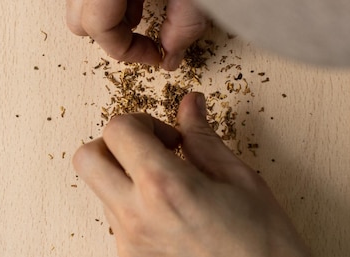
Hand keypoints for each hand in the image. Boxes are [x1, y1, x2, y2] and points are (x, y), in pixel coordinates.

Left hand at [73, 92, 310, 256]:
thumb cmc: (263, 244)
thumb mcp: (238, 178)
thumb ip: (202, 138)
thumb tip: (190, 105)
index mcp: (164, 186)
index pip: (116, 129)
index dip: (142, 121)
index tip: (168, 135)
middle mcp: (136, 216)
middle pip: (87, 158)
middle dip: (114, 144)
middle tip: (149, 149)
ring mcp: (129, 243)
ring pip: (100, 189)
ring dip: (123, 174)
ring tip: (167, 184)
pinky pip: (115, 219)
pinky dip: (132, 204)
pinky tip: (168, 210)